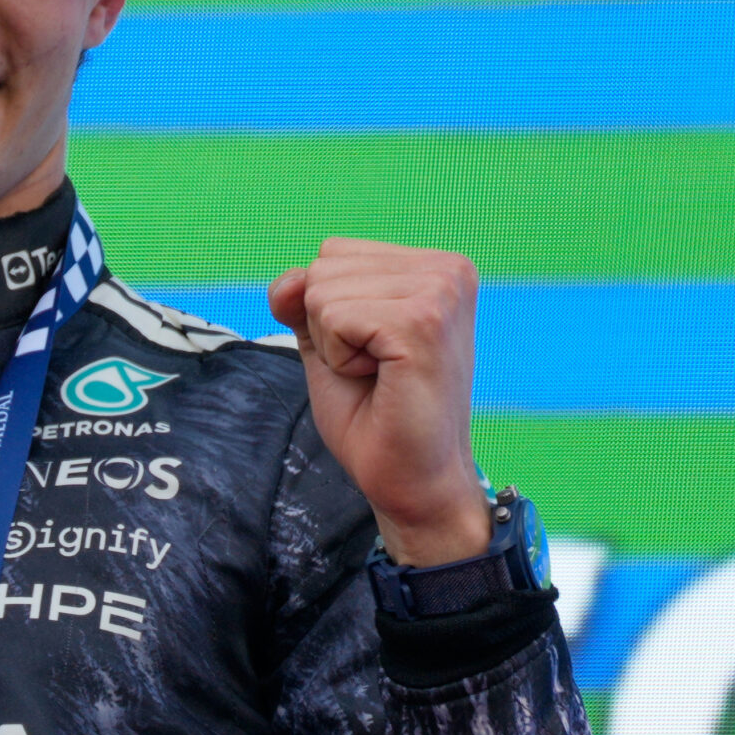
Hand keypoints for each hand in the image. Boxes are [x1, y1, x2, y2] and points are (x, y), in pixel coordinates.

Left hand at [267, 238, 493, 566]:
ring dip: (334, 345)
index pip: (333, 253)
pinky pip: (333, 317)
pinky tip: (381, 381)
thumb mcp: (328, 343)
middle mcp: (447, 269)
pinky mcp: (423, 321)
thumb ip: (304, 300)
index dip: (330, 312)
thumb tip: (287, 280)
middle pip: (324, 266)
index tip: (375, 355)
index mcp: (435, 267)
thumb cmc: (376, 417)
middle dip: (329, 327)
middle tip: (376, 371)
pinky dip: (339, 357)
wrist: (412, 481)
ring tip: (380, 376)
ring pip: (322, 291)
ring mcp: (440, 291)